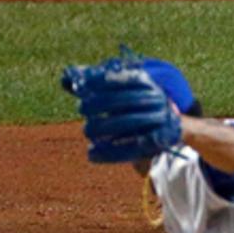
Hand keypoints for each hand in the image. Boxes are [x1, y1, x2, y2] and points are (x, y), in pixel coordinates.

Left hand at [62, 58, 181, 163]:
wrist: (169, 127)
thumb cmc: (134, 105)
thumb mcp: (120, 89)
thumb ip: (93, 83)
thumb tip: (64, 78)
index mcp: (145, 82)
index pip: (118, 78)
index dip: (97, 81)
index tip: (79, 87)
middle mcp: (155, 98)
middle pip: (120, 99)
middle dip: (96, 104)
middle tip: (82, 109)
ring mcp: (158, 121)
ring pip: (124, 123)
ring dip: (100, 128)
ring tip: (87, 131)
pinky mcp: (157, 142)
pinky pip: (129, 148)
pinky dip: (108, 152)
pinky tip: (91, 154)